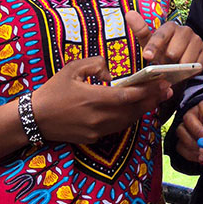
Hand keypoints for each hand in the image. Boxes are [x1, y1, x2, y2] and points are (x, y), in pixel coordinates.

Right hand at [32, 56, 172, 143]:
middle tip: (167, 90)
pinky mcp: (94, 138)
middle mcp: (99, 117)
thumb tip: (112, 71)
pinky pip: (117, 128)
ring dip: (143, 110)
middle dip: (152, 100)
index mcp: (94, 98)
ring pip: (128, 121)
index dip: (147, 91)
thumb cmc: (52, 91)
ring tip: (156, 99)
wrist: (35, 119)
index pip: (127, 95)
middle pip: (133, 110)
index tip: (161, 83)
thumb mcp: (72, 69)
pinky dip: (128, 119)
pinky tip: (135, 110)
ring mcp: (97, 130)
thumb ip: (95, 64)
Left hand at [125, 10, 202, 66]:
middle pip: (173, 52)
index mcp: (170, 26)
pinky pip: (196, 66)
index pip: (161, 36)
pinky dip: (189, 72)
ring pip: (186, 61)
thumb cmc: (160, 51)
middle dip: (166, 63)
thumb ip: (140, 29)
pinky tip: (184, 71)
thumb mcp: (147, 42)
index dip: (153, 47)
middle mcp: (185, 30)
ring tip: (173, 70)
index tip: (147, 56)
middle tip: (163, 66)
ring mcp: (197, 40)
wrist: (176, 62)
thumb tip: (129, 13)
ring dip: (178, 70)